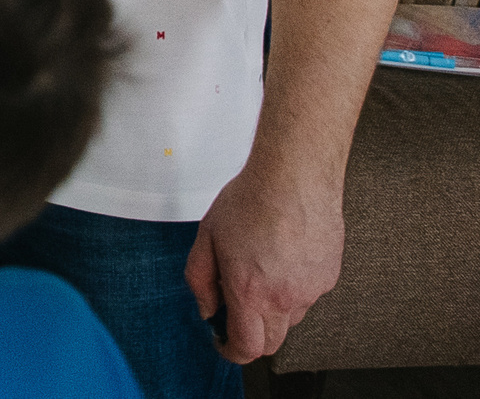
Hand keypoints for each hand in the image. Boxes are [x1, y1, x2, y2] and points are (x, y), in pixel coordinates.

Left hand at [185, 158, 344, 362]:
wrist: (295, 178)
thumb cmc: (251, 201)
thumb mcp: (206, 237)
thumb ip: (200, 279)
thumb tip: (207, 308)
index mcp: (252, 292)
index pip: (247, 347)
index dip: (231, 351)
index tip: (222, 343)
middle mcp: (286, 298)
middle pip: (270, 343)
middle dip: (250, 335)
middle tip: (235, 309)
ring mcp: (312, 290)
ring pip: (290, 319)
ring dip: (271, 310)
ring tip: (258, 270)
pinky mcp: (329, 277)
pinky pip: (307, 296)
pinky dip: (292, 289)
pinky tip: (281, 258)